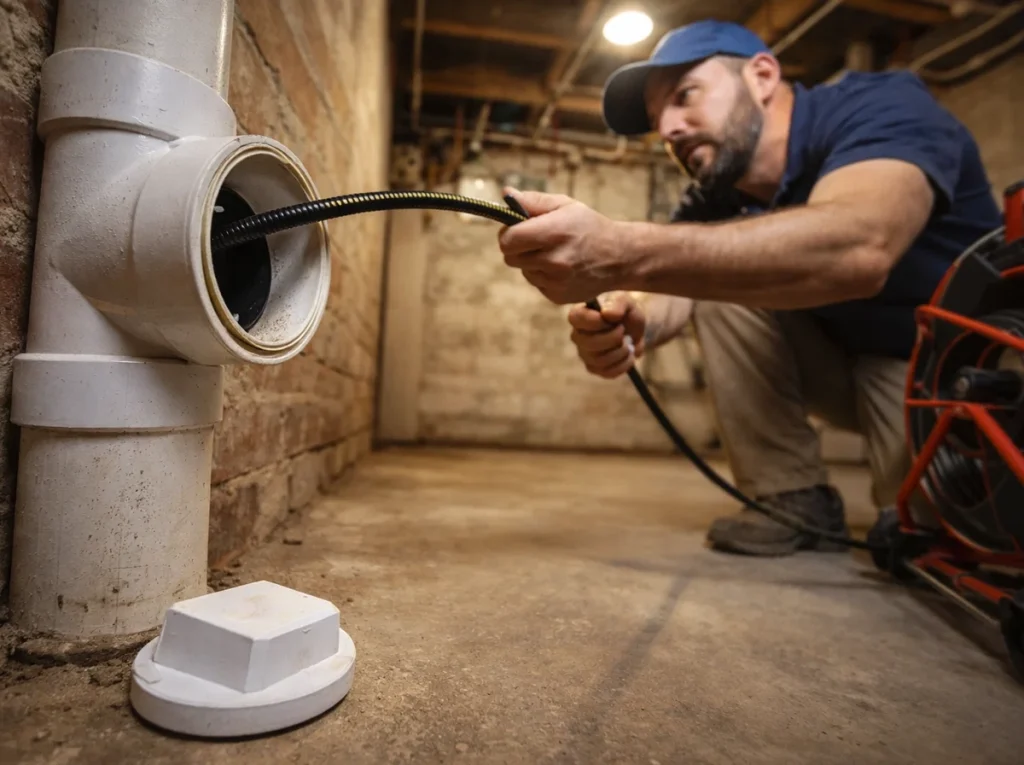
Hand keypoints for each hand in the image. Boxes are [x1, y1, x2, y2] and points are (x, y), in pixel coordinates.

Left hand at [498, 188, 628, 304]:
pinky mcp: (557, 296)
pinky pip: (537, 283)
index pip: (507, 240)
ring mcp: (555, 282)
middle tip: (536, 240)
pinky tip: (561, 267)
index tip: (518, 229)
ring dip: (532, 262)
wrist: (619, 257)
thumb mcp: (565, 205)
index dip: (508, 234)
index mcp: (553, 233)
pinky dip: (543, 275)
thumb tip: (506, 194)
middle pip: (510, 258)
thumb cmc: (590, 226)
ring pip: (524, 271)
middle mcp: (554, 261)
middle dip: (518, 248)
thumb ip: (533, 200)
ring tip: (555, 253)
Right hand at [567, 292, 645, 378]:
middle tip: (623, 331)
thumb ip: (617, 304)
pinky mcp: (594, 368)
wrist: (635, 329)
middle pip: (589, 343)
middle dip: (613, 338)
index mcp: (579, 316)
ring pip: (599, 360)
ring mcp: (584, 354)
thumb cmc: (625, 312)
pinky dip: (623, 364)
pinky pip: (607, 372)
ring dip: (620, 352)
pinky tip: (629, 355)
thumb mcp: (625, 302)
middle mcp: (577, 336)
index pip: (576, 319)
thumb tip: (607, 314)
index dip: (597, 321)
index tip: (613, 320)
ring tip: (628, 343)